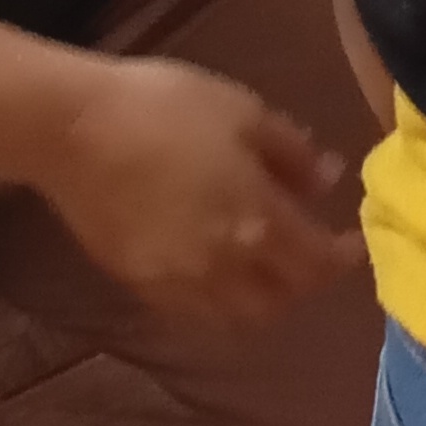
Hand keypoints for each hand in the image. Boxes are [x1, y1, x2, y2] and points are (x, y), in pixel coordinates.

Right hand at [43, 50, 368, 330]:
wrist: (71, 129)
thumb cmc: (164, 107)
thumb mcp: (243, 111)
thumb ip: (292, 152)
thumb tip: (327, 180)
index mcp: (257, 221)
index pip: (316, 261)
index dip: (343, 257)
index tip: (354, 243)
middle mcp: (223, 267)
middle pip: (280, 301)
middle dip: (304, 283)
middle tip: (310, 254)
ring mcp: (176, 282)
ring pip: (235, 318)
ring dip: (262, 301)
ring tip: (266, 270)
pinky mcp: (137, 284)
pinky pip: (191, 312)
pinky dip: (216, 303)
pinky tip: (215, 273)